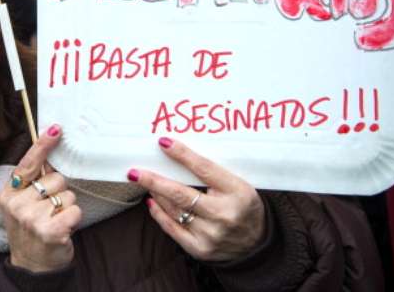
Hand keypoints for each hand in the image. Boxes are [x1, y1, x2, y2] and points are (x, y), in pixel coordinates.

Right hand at [0, 125, 81, 272]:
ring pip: (68, 195)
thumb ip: (32, 180)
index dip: (43, 145)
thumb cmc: (31, 228)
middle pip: (56, 178)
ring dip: (67, 207)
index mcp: (8, 193)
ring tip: (55, 220)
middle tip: (50, 209)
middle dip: (60, 191)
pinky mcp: (49, 231)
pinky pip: (74, 210)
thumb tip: (50, 148)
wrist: (32, 265)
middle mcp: (16, 204)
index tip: (56, 129)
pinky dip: (74, 219)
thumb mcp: (22, 203)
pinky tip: (63, 229)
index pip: (28, 163)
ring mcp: (31, 218)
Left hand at [129, 137, 264, 262]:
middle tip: (135, 172)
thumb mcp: (237, 184)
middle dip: (155, 181)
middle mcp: (224, 214)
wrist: (258, 244)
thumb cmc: (243, 205)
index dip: (182, 155)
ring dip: (156, 194)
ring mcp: (211, 234)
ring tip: (143, 181)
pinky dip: (159, 214)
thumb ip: (212, 173)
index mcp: (237, 192)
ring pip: (174, 210)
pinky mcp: (201, 249)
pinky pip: (173, 229)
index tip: (163, 143)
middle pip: (182, 194)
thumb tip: (176, 155)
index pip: (205, 169)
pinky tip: (151, 201)